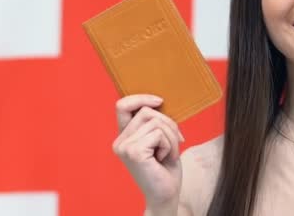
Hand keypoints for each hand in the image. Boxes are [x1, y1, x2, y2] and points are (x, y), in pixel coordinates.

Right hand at [113, 94, 184, 209]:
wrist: (166, 195)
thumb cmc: (165, 168)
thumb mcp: (161, 139)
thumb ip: (154, 122)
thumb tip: (158, 101)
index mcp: (124, 136)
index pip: (123, 105)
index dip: (141, 98)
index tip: (160, 101)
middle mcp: (120, 141)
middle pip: (147, 111)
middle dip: (168, 124)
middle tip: (174, 143)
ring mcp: (124, 147)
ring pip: (155, 122)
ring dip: (171, 137)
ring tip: (167, 154)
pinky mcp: (134, 152)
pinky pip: (159, 134)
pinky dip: (169, 145)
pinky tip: (164, 159)